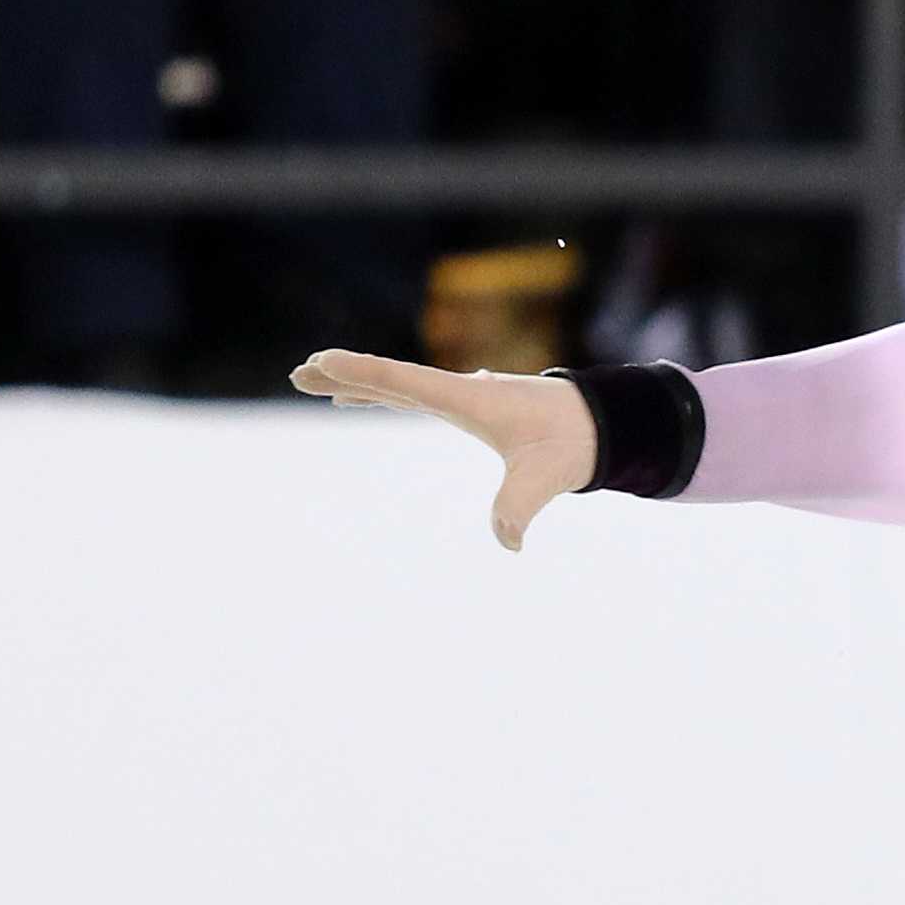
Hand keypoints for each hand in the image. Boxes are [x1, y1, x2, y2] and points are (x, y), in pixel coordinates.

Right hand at [288, 345, 598, 551]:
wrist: (604, 422)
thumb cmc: (574, 442)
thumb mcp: (549, 475)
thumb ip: (522, 506)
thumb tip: (509, 542)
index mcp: (468, 398)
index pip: (403, 382)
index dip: (361, 373)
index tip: (321, 362)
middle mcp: (461, 390)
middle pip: (392, 379)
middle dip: (345, 375)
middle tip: (299, 373)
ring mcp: (465, 394)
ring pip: (401, 385)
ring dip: (360, 382)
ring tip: (317, 381)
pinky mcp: (472, 404)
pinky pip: (417, 394)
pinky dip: (386, 393)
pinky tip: (366, 398)